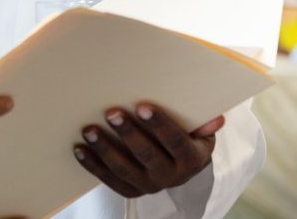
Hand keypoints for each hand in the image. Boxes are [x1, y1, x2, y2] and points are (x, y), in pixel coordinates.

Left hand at [72, 103, 221, 197]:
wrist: (182, 167)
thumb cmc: (189, 136)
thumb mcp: (201, 130)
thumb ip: (204, 123)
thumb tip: (216, 118)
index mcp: (192, 159)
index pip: (175, 141)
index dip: (159, 124)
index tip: (141, 105)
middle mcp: (172, 177)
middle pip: (148, 155)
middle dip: (128, 133)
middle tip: (111, 112)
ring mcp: (150, 186)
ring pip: (125, 170)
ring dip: (105, 149)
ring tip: (88, 129)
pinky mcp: (132, 191)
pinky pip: (110, 180)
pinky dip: (93, 165)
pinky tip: (80, 149)